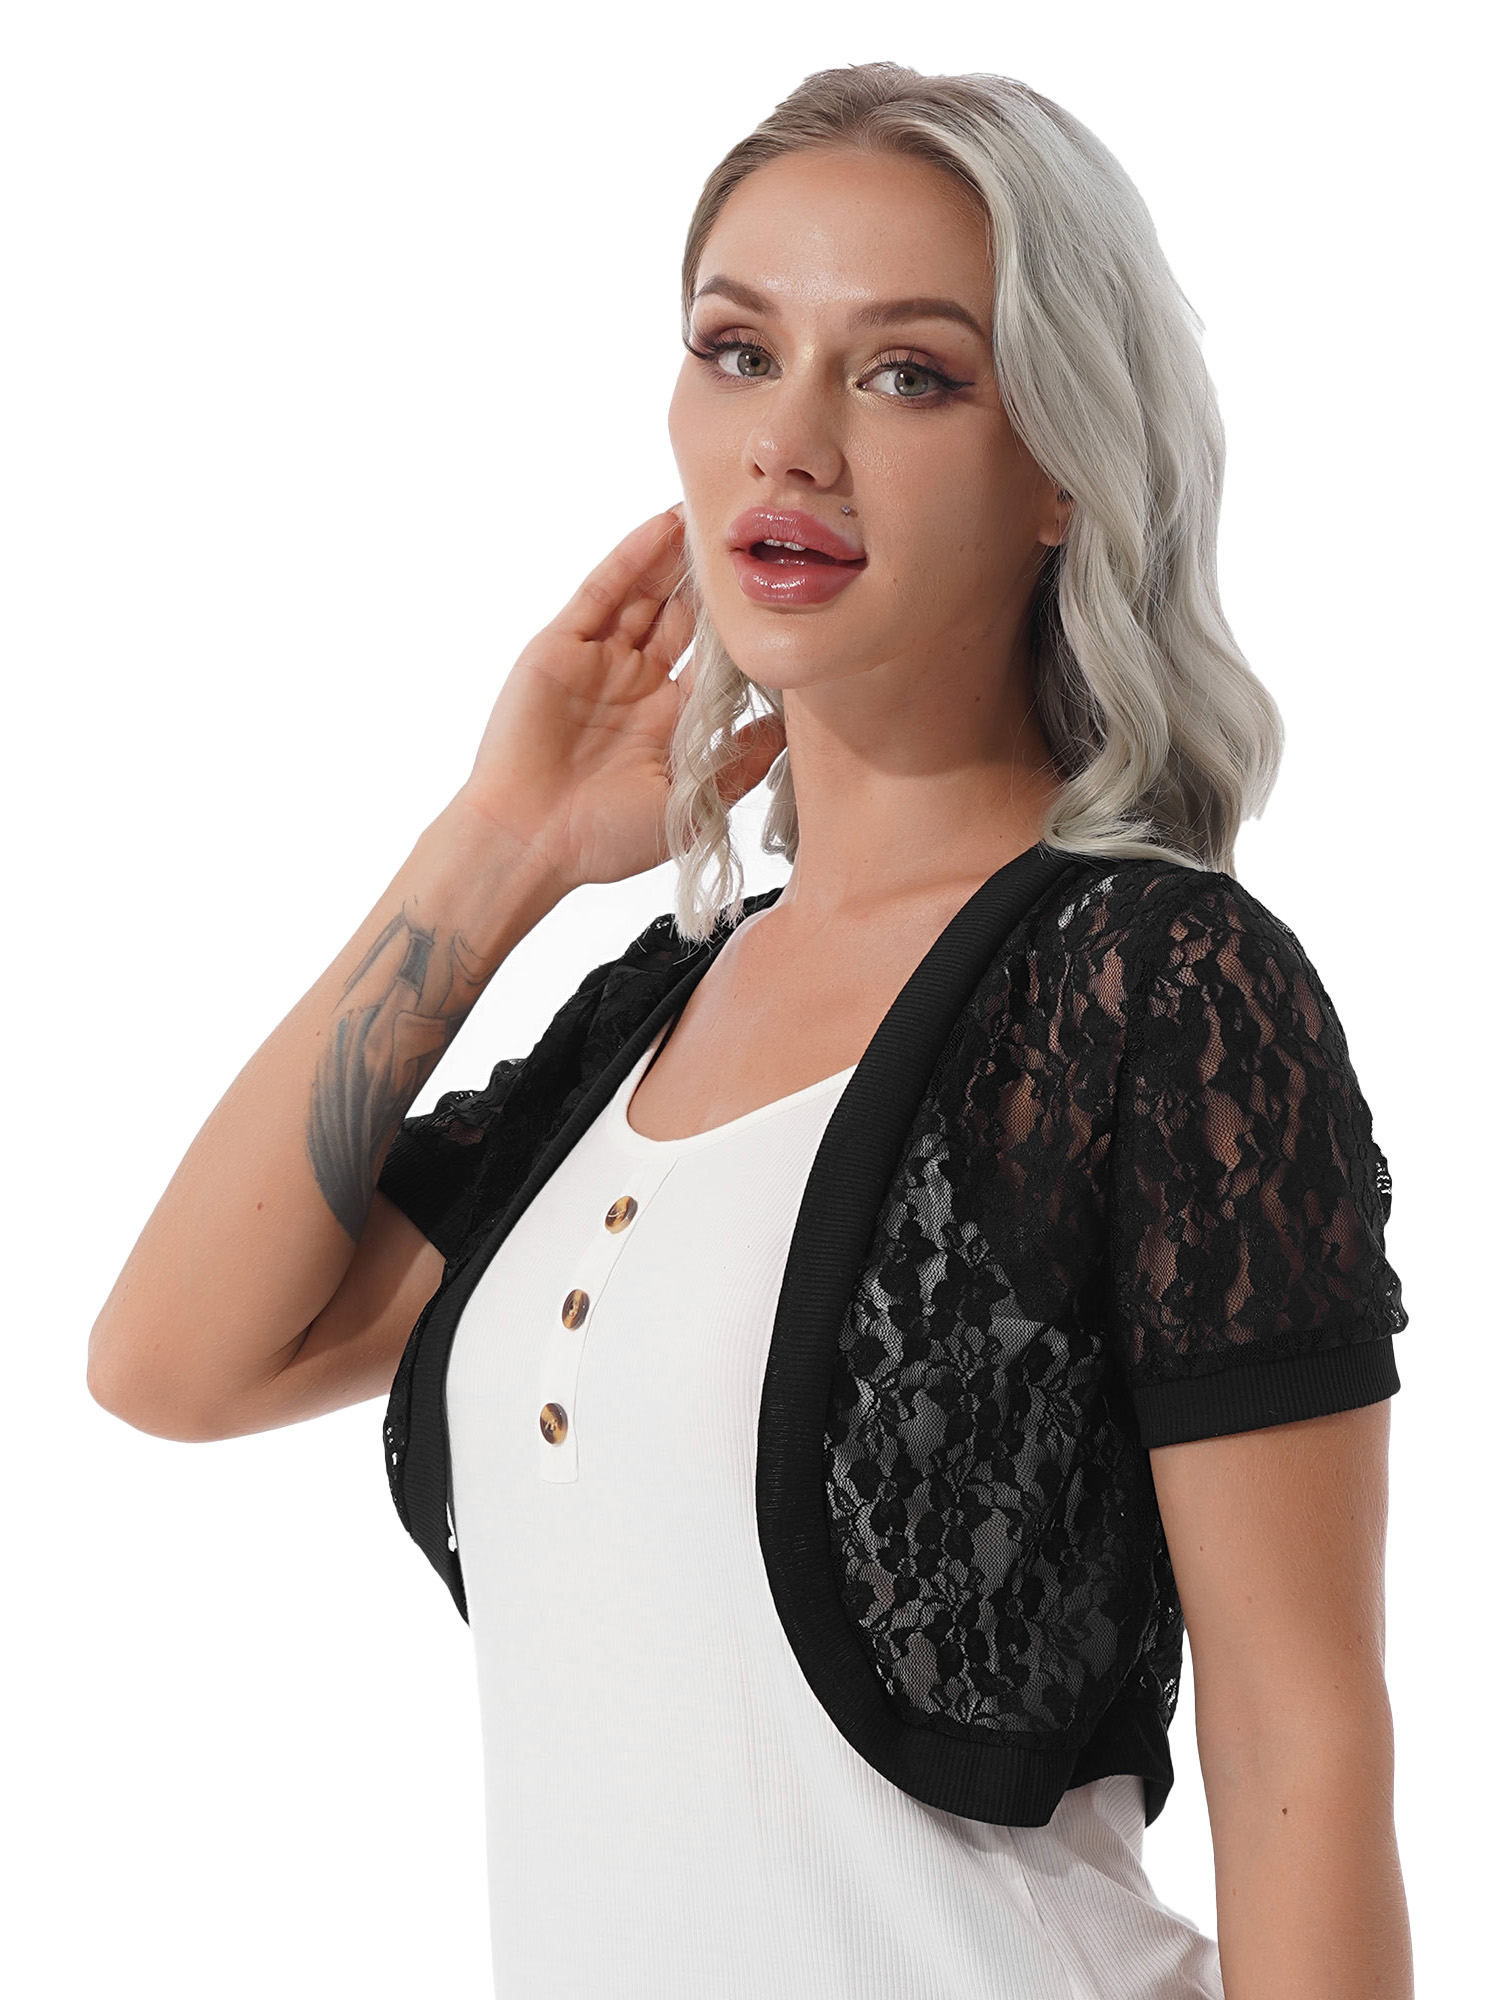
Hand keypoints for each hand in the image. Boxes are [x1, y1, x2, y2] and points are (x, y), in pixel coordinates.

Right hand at [455, 507, 785, 891]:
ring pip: (645, 595)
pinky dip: (632, 557)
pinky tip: (663, 527)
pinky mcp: (561, 646)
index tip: (779, 594)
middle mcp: (636, 685)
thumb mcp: (688, 805)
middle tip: (751, 535)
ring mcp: (598, 662)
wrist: (529, 842)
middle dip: (712, 582)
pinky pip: (601, 592)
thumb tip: (787, 729)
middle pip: (682, 618)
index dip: (741, 629)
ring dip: (677, 557)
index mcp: (669, 721)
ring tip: (713, 513)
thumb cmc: (602, 838)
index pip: (714, 661)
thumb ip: (736, 764)